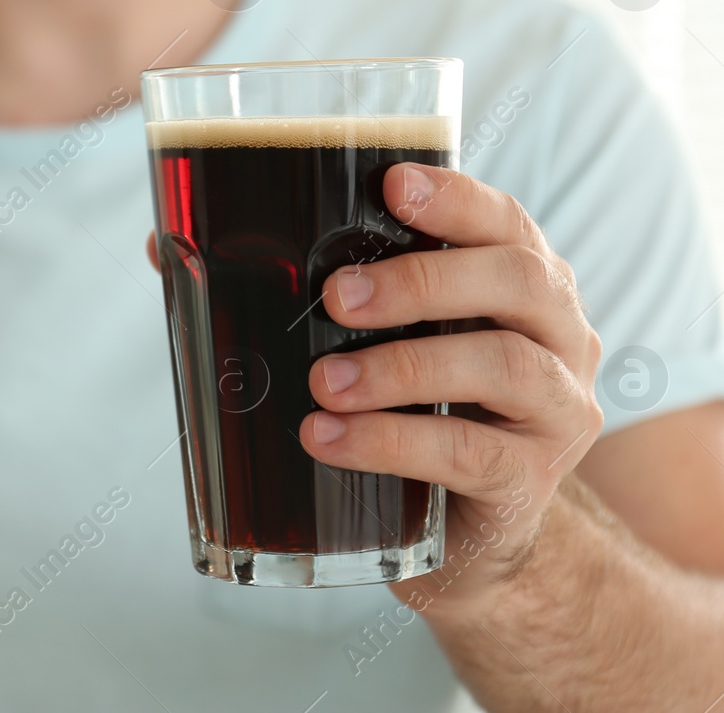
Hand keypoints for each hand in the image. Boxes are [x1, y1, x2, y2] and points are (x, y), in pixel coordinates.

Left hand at [299, 163, 602, 617]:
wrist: (468, 539)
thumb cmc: (412, 409)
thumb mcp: (374, 342)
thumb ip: (293, 290)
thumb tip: (164, 249)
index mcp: (523, 283)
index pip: (507, 222)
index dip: (457, 198)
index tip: (391, 185)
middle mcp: (560, 336)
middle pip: (516, 281)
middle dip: (422, 280)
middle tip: (336, 297)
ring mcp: (557, 412)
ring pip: (503, 366)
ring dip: (403, 365)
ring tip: (322, 381)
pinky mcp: (532, 483)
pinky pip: (470, 454)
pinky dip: (392, 441)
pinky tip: (329, 439)